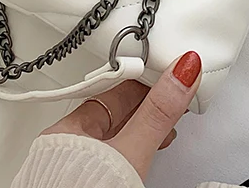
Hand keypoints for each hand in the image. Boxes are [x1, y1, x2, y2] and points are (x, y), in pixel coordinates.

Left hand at [40, 51, 201, 181]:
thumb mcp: (130, 152)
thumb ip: (157, 114)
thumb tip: (182, 72)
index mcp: (70, 130)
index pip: (112, 91)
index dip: (143, 80)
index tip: (167, 72)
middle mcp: (67, 148)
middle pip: (113, 114)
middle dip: (145, 106)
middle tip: (172, 96)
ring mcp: (74, 170)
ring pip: (114, 138)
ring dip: (141, 130)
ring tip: (163, 126)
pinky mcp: (85, 186)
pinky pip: (113, 158)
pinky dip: (133, 152)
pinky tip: (143, 156)